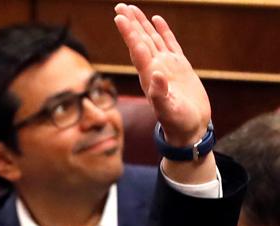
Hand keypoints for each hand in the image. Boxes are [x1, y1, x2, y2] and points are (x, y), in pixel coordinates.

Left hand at [113, 3, 209, 145]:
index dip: (129, 34)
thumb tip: (154, 74)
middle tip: (120, 6)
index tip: (119, 18)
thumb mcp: (168, 110)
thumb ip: (160, 94)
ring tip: (132, 8)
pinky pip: (170, 43)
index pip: (137, 49)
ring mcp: (167, 65)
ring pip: (152, 39)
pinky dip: (163, 31)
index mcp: (149, 76)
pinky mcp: (180, 66)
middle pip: (140, 40)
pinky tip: (156, 19)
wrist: (190, 128)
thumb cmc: (178, 122)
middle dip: (130, 24)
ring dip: (142, 24)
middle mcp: (155, 68)